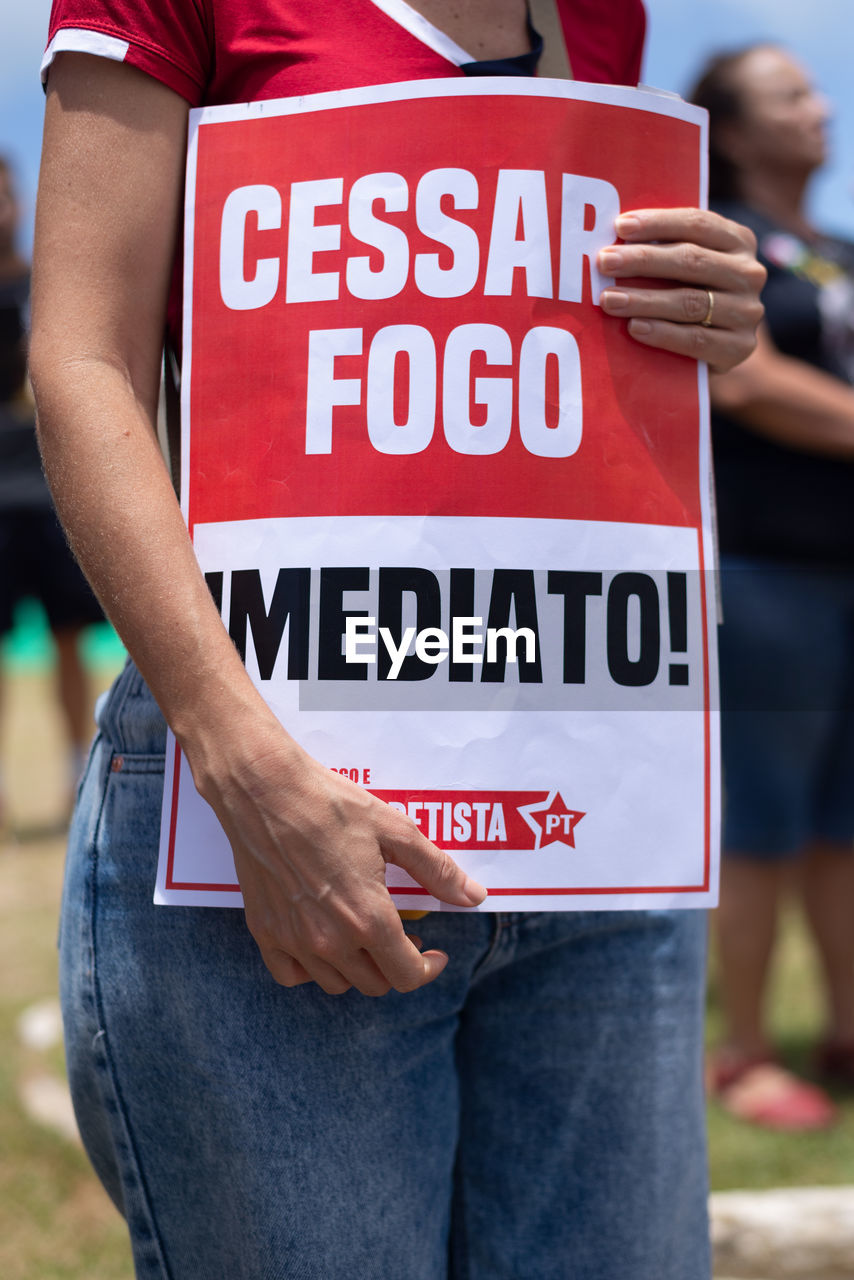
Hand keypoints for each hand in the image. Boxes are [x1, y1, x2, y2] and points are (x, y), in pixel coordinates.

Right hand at [195, 717, 486, 995]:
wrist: (264, 790)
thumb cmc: (331, 804)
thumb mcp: (395, 830)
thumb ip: (437, 870)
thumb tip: (474, 897)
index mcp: (368, 918)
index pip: (407, 976)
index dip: (429, 969)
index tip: (434, 953)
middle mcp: (331, 940)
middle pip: (375, 983)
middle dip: (396, 966)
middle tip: (402, 935)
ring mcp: (294, 940)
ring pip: (336, 983)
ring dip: (358, 968)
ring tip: (364, 936)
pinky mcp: (264, 931)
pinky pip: (291, 975)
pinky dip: (311, 969)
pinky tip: (321, 941)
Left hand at [598, 208, 765, 372]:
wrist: (716, 350)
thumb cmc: (690, 295)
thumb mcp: (687, 266)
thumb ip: (666, 248)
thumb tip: (618, 235)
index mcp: (739, 241)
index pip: (697, 224)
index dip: (658, 223)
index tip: (620, 226)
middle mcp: (749, 273)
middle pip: (691, 261)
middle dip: (643, 260)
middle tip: (605, 262)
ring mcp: (747, 312)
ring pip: (690, 302)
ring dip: (644, 300)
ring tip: (609, 300)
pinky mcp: (739, 347)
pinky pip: (695, 339)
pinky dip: (662, 333)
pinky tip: (634, 328)